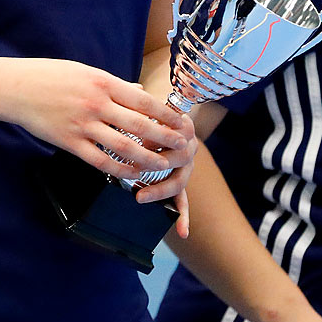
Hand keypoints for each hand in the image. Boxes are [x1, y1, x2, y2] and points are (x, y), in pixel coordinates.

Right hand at [1, 58, 191, 181]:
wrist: (15, 88)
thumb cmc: (50, 76)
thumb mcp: (85, 71)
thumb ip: (114, 84)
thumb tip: (139, 92)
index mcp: (103, 82)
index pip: (143, 100)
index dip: (166, 114)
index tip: (181, 122)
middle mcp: (96, 104)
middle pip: (139, 125)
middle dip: (164, 137)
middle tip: (181, 146)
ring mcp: (82, 125)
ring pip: (123, 146)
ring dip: (146, 158)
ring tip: (162, 165)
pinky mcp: (69, 142)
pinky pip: (99, 161)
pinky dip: (118, 169)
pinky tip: (130, 173)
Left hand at [132, 106, 195, 223]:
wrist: (165, 113)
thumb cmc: (147, 106)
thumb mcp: (143, 99)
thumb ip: (140, 97)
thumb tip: (135, 89)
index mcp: (182, 125)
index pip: (174, 132)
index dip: (156, 137)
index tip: (139, 140)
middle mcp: (188, 146)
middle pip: (178, 157)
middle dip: (155, 163)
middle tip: (133, 169)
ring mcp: (186, 166)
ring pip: (178, 181)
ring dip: (159, 190)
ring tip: (140, 197)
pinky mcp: (180, 180)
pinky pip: (183, 200)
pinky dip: (183, 217)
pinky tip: (182, 232)